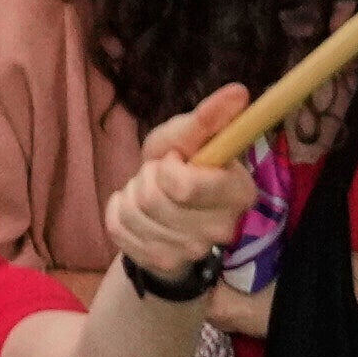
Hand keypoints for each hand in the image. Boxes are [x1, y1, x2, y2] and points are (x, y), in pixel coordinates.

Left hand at [96, 91, 269, 322]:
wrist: (164, 215)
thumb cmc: (180, 166)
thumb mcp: (186, 137)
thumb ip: (209, 117)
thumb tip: (239, 91)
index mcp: (239, 193)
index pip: (184, 186)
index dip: (168, 167)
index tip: (174, 160)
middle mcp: (223, 229)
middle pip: (154, 200)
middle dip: (146, 178)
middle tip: (158, 176)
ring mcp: (192, 252)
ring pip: (134, 213)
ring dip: (131, 194)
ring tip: (147, 194)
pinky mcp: (161, 264)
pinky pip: (118, 228)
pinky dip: (118, 212)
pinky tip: (136, 214)